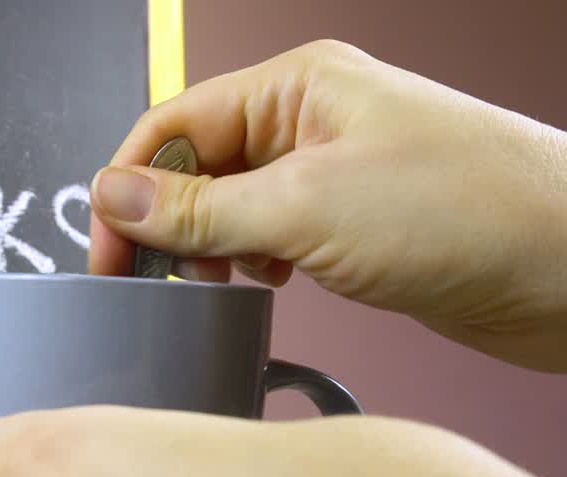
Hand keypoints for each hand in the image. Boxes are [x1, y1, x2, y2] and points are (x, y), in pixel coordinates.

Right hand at [88, 40, 566, 372]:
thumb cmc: (471, 210)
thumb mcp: (308, 208)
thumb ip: (200, 209)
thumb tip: (112, 196)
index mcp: (296, 87)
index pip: (174, 127)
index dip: (127, 187)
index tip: (108, 250)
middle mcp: (311, 121)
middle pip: (197, 166)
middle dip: (166, 222)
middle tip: (150, 278)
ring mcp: (333, 173)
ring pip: (231, 206)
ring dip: (208, 246)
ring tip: (215, 281)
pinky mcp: (353, 223)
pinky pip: (271, 236)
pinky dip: (251, 263)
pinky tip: (263, 285)